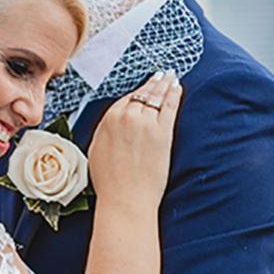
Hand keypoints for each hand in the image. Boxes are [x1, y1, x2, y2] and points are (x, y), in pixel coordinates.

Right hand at [88, 70, 181, 208]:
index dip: (137, 92)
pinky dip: (174, 94)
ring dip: (164, 84)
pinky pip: (169, 106)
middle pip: (142, 94)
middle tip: (161, 74)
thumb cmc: (109, 182)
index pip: (125, 99)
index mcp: (108, 120)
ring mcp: (146, 123)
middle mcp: (126, 117)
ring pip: (156, 96)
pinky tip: (177, 88)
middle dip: (153, 83)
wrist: (125, 198)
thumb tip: (111, 126)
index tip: (143, 87)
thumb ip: (105, 133)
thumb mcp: (96, 151)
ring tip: (171, 77)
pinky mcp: (162, 132)